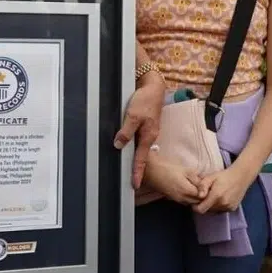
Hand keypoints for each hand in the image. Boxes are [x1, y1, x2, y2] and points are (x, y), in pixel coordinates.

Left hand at [114, 74, 163, 188]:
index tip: (135, 185)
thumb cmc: (145, 100)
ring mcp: (148, 132)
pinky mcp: (145, 127)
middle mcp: (149, 137)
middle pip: (140, 156)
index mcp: (148, 136)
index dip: (137, 172)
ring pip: (138, 148)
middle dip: (135, 168)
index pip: (141, 159)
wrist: (154, 88)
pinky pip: (138, 140)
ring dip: (133, 157)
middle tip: (130, 181)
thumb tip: (118, 145)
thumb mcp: (132, 115)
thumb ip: (126, 131)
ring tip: (127, 168)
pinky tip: (126, 147)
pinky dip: (132, 145)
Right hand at [145, 157, 202, 205]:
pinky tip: (189, 189)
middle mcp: (182, 198)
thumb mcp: (186, 171)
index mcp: (187, 191)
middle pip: (197, 202)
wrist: (153, 171)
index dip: (207, 192)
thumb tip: (205, 187)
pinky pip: (184, 201)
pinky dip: (189, 198)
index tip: (209, 186)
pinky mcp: (172, 198)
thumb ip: (197, 180)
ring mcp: (177, 199)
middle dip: (202, 196)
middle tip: (205, 187)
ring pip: (190, 203)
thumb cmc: (169, 169)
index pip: (202, 197)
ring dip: (195, 198)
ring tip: (197, 188)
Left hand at [193, 164, 256, 214]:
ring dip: (211, 205)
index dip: (195, 206)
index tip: (195, 200)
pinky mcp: (232, 208)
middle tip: (205, 195)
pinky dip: (218, 206)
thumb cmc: (224, 175)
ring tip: (213, 195)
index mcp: (216, 196)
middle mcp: (222, 204)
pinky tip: (221, 197)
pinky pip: (221, 210)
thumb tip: (199, 196)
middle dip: (203, 205)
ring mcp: (228, 207)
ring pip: (214, 211)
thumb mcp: (211, 177)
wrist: (241, 177)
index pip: (201, 209)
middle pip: (207, 210)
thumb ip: (203, 185)